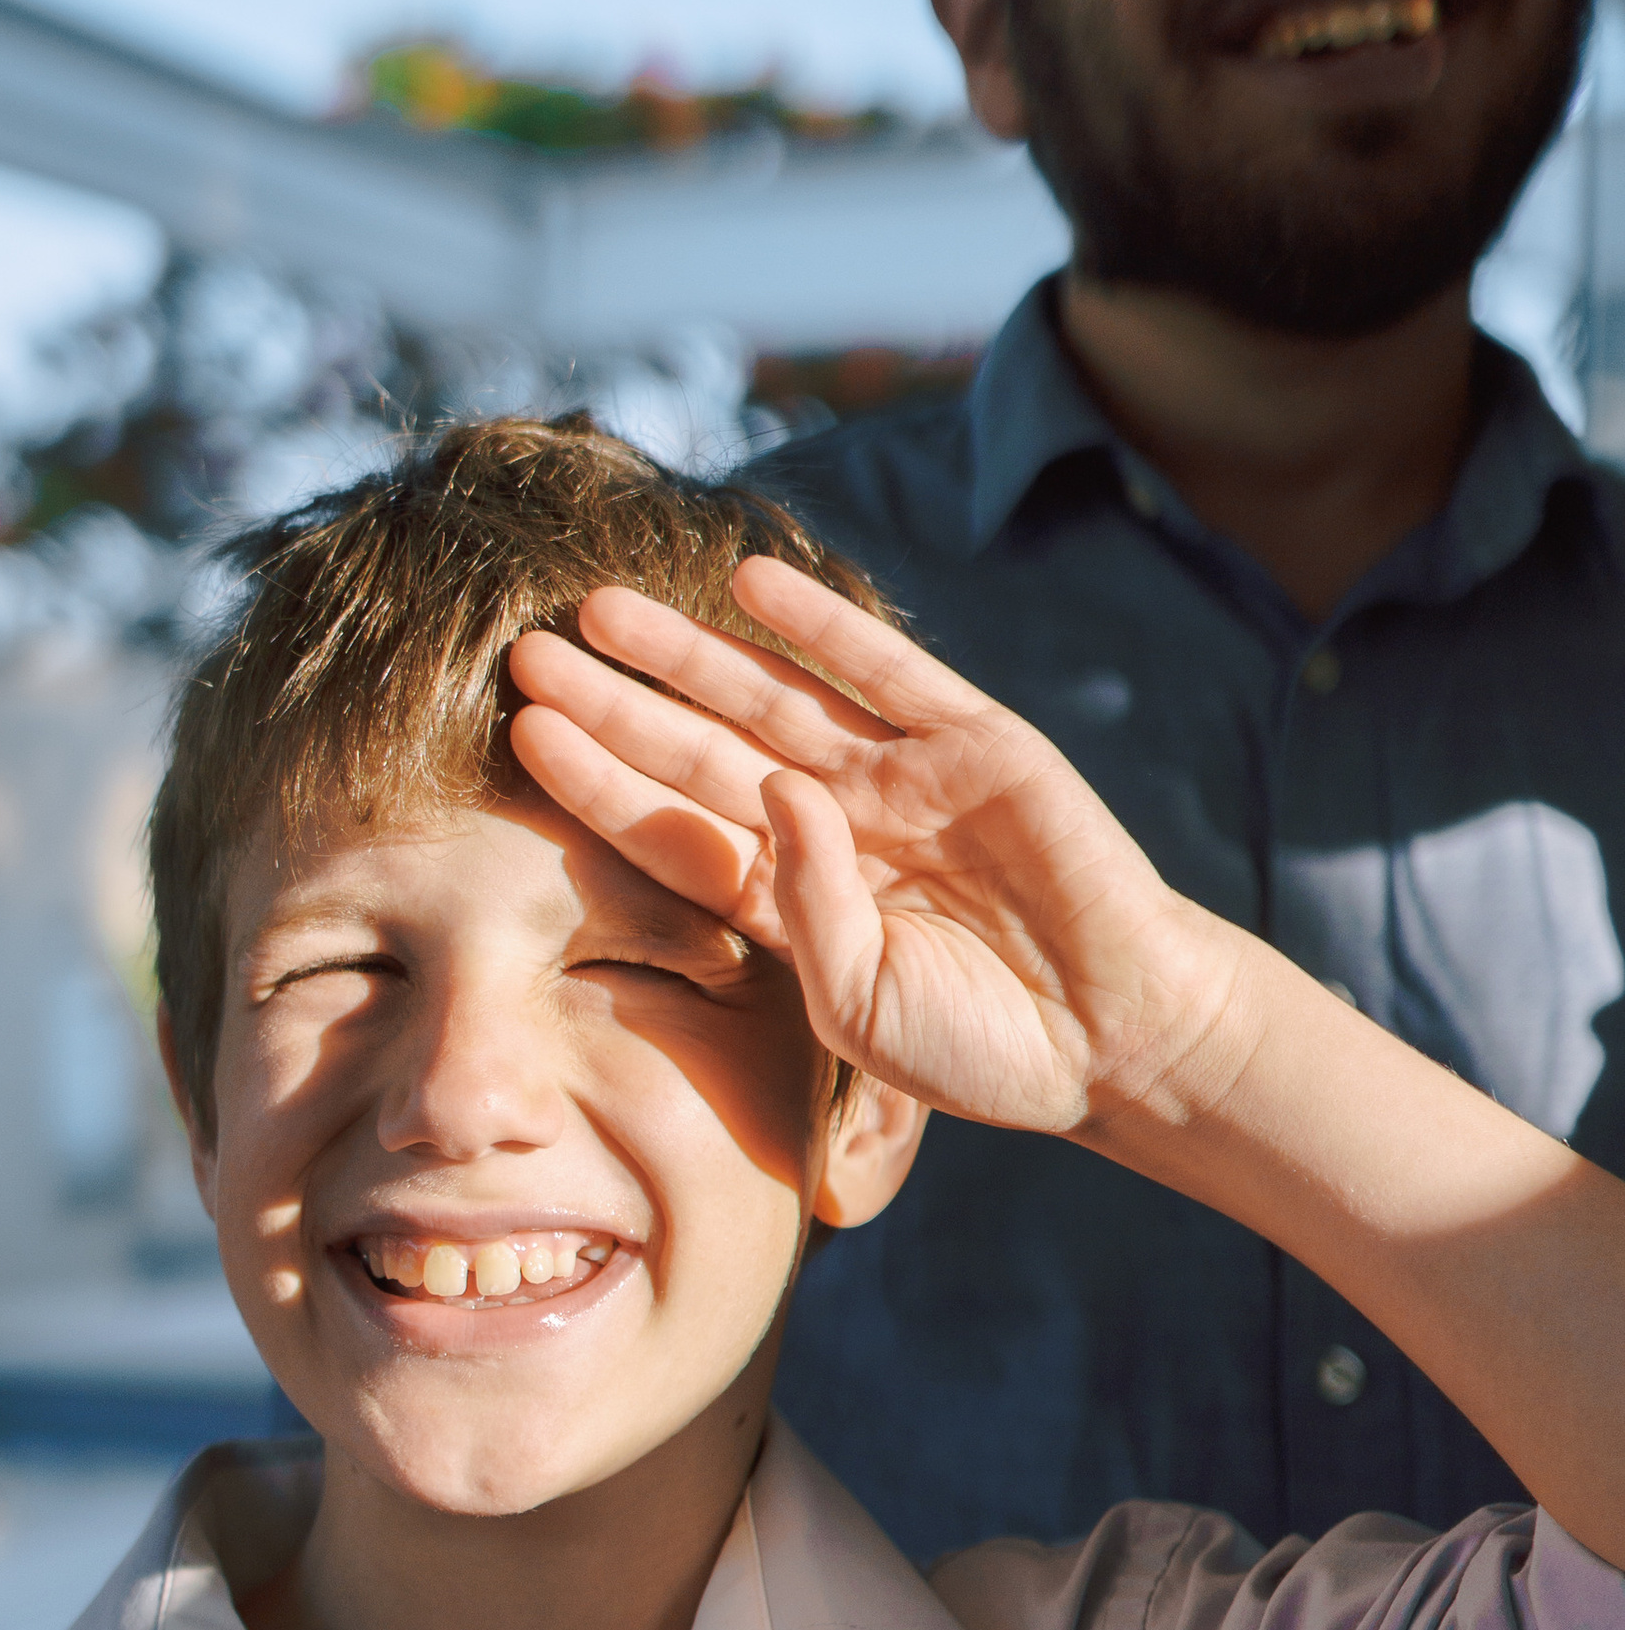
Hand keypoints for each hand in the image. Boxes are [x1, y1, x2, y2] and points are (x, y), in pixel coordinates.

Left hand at [507, 564, 1249, 1136]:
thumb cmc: (977, 1045)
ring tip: (603, 607)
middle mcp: (829, 824)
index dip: (597, 782)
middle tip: (525, 654)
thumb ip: (804, 907)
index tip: (522, 738)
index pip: (670, 826)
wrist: (1107, 1035)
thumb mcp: (859, 1005)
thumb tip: (777, 790)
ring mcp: (898, 777)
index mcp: (787, 898)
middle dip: (614, 704)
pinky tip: (750, 584)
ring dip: (688, 652)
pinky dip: (821, 623)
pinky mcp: (972, 743)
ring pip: (771, 697)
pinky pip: (884, 670)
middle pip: (697, 750)